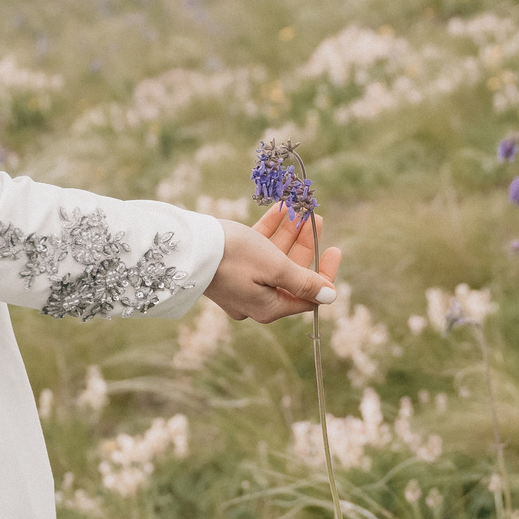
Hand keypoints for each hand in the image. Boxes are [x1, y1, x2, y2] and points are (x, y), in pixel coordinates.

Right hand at [204, 204, 342, 322]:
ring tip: (301, 211)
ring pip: (273, 258)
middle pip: (290, 274)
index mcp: (269, 307)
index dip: (324, 273)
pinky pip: (255, 251)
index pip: (308, 295)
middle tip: (316, 219)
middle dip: (304, 245)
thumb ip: (303, 281)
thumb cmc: (232, 256)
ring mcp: (241, 284)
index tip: (334, 249)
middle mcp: (256, 300)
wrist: (185, 245)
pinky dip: (268, 232)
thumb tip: (330, 296)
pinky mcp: (228, 267)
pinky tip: (280, 210)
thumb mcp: (274, 267)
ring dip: (288, 234)